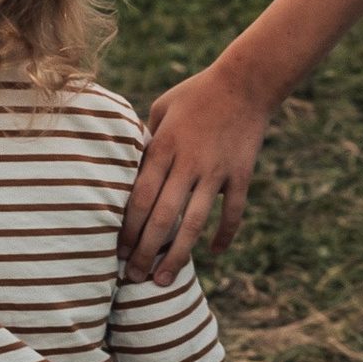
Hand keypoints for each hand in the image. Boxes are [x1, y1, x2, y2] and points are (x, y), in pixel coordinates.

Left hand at [121, 58, 271, 283]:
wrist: (246, 81)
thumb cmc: (195, 93)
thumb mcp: (160, 109)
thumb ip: (144, 141)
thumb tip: (126, 169)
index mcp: (163, 147)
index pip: (139, 198)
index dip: (126, 229)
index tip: (117, 252)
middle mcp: (188, 163)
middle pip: (162, 218)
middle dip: (145, 253)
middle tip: (133, 278)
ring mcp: (217, 172)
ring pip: (194, 224)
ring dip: (178, 256)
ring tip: (164, 280)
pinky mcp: (241, 175)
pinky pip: (232, 213)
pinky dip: (224, 236)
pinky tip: (214, 252)